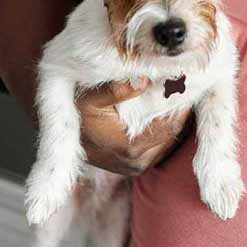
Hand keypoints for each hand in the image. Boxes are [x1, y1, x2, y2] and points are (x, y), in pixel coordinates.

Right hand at [77, 79, 193, 175]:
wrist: (60, 139)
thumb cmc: (76, 116)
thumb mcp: (89, 99)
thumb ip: (115, 90)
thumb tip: (143, 80)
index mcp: (131, 148)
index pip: (171, 125)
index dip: (180, 104)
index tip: (185, 82)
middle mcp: (138, 162)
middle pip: (173, 133)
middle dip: (178, 109)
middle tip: (183, 84)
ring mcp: (138, 166)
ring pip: (168, 140)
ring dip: (171, 118)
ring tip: (174, 93)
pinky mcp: (136, 165)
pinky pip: (160, 145)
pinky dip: (163, 127)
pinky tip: (162, 108)